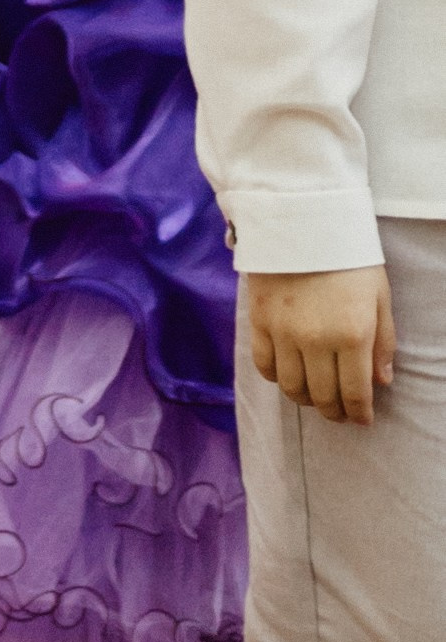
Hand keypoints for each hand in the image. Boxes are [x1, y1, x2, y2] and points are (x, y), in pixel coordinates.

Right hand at [248, 268, 396, 426]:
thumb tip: (381, 382)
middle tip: (340, 414)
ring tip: (315, 398)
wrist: (302, 221)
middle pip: (322, 395)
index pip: (355, 392)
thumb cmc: (349, 257)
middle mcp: (316, 340)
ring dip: (305, 400)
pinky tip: (289, 377)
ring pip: (292, 387)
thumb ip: (383, 342)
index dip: (359, 414)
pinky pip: (265, 366)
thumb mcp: (379, 296)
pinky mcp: (260, 323)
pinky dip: (277, 379)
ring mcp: (283, 333)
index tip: (362, 420)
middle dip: (334, 412)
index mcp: (352, 334)